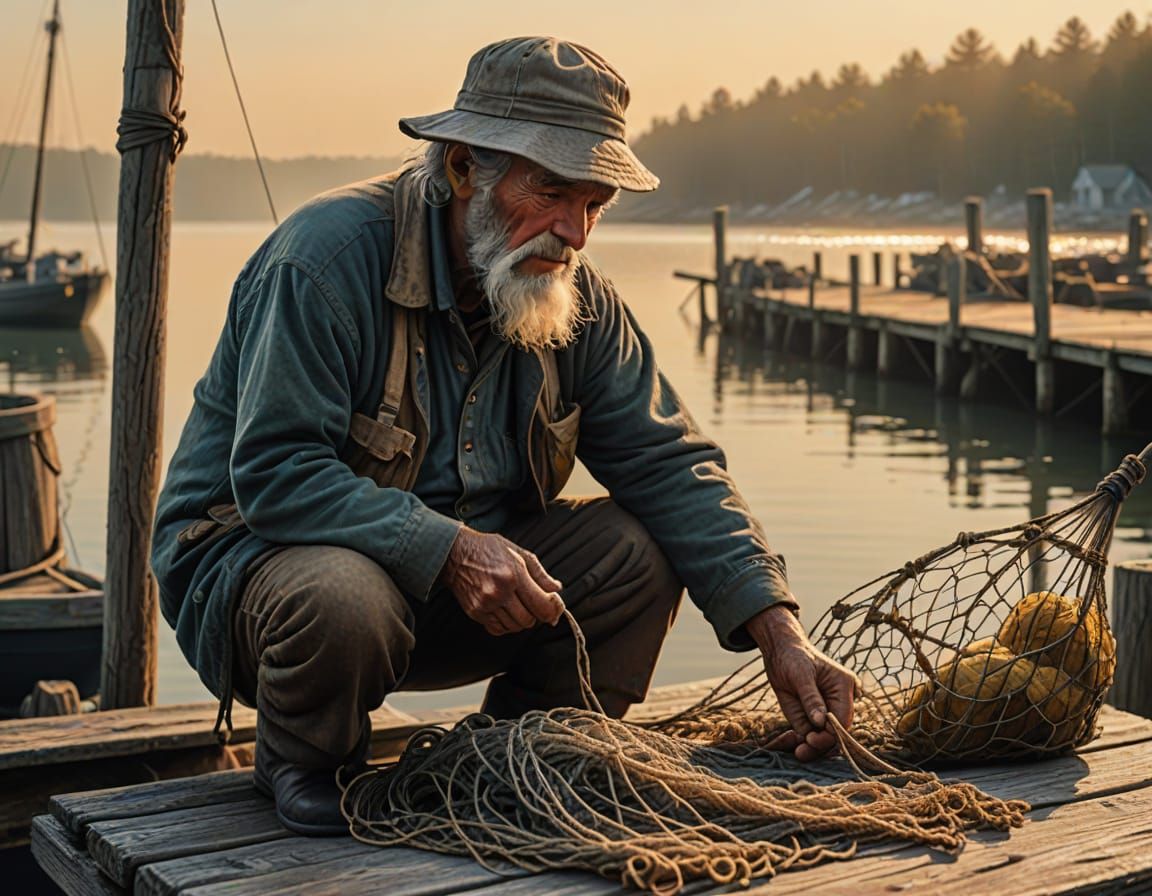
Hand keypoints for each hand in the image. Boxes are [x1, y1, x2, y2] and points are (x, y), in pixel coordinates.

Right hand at [441, 528, 563, 635]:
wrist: (455, 554)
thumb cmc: (489, 549)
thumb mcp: (518, 553)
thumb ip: (540, 573)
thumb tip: (556, 589)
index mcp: (514, 574)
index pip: (543, 606)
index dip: (554, 609)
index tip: (554, 604)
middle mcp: (499, 592)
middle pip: (530, 620)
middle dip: (536, 614)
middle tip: (533, 602)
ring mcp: (486, 604)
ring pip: (515, 627)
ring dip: (521, 619)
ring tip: (517, 604)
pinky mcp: (475, 613)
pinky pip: (499, 629)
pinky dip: (506, 624)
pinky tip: (505, 611)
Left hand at [745, 603, 857, 760]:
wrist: (779, 652)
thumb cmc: (793, 657)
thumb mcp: (801, 675)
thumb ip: (811, 699)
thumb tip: (820, 722)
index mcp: (844, 687)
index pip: (843, 719)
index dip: (831, 734)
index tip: (812, 740)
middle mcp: (838, 702)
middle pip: (835, 733)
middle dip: (819, 745)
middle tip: (801, 752)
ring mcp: (824, 712)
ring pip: (822, 739)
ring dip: (809, 748)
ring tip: (796, 752)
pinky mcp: (810, 718)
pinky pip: (807, 736)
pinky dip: (798, 742)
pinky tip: (785, 743)